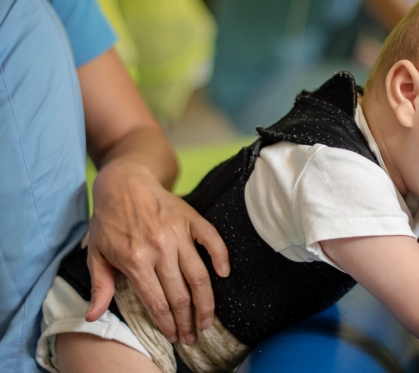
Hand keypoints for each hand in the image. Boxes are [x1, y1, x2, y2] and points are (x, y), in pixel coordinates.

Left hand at [85, 161, 229, 344]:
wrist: (125, 182)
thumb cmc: (109, 220)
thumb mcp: (97, 253)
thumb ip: (99, 286)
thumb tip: (93, 316)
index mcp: (135, 260)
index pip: (157, 302)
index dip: (168, 324)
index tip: (174, 336)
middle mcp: (159, 249)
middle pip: (181, 295)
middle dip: (188, 320)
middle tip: (193, 335)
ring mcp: (178, 234)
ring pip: (199, 276)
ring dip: (206, 302)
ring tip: (207, 319)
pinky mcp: (192, 220)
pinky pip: (213, 241)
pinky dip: (221, 258)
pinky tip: (224, 274)